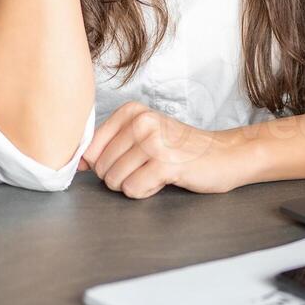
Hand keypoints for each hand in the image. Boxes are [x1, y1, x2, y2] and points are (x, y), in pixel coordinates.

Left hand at [78, 101, 252, 198]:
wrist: (225, 155)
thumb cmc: (182, 149)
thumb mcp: (143, 136)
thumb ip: (110, 145)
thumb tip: (79, 163)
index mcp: (131, 111)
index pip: (90, 149)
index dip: (103, 165)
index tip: (128, 162)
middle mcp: (140, 122)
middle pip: (101, 168)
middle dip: (120, 177)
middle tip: (148, 168)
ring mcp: (153, 141)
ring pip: (115, 181)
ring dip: (134, 185)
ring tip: (157, 172)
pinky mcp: (164, 163)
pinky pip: (133, 190)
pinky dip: (146, 192)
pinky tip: (164, 179)